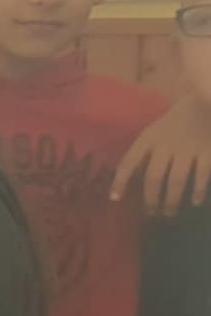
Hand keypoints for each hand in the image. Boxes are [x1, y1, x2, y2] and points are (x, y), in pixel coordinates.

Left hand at [111, 97, 210, 214]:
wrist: (204, 101)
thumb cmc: (175, 121)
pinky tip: (195, 202)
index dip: (120, 181)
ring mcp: (187, 149)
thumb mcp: (154, 132)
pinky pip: (201, 174)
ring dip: (172, 200)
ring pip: (176, 181)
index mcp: (148, 139)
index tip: (114, 198)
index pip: (128, 162)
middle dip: (151, 199)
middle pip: (154, 178)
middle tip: (153, 214)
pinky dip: (197, 190)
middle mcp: (165, 146)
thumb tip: (132, 177)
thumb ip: (144, 152)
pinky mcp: (207, 151)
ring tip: (169, 213)